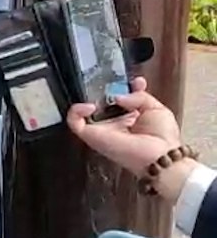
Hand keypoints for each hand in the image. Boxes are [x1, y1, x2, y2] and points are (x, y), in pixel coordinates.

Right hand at [66, 77, 180, 177]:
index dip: (123, 87)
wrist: (161, 156)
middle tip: (113, 83)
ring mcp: (102, 131)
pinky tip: (90, 106)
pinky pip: (74, 122)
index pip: (118, 99)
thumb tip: (117, 95)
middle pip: (99, 102)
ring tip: (101, 94)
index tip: (134, 82)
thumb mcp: (157, 109)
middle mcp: (113, 125)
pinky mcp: (92, 137)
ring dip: (88, 98)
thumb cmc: (163, 139)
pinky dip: (76, 111)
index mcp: (129, 119)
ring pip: (83, 112)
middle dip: (103, 89)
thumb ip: (139, 96)